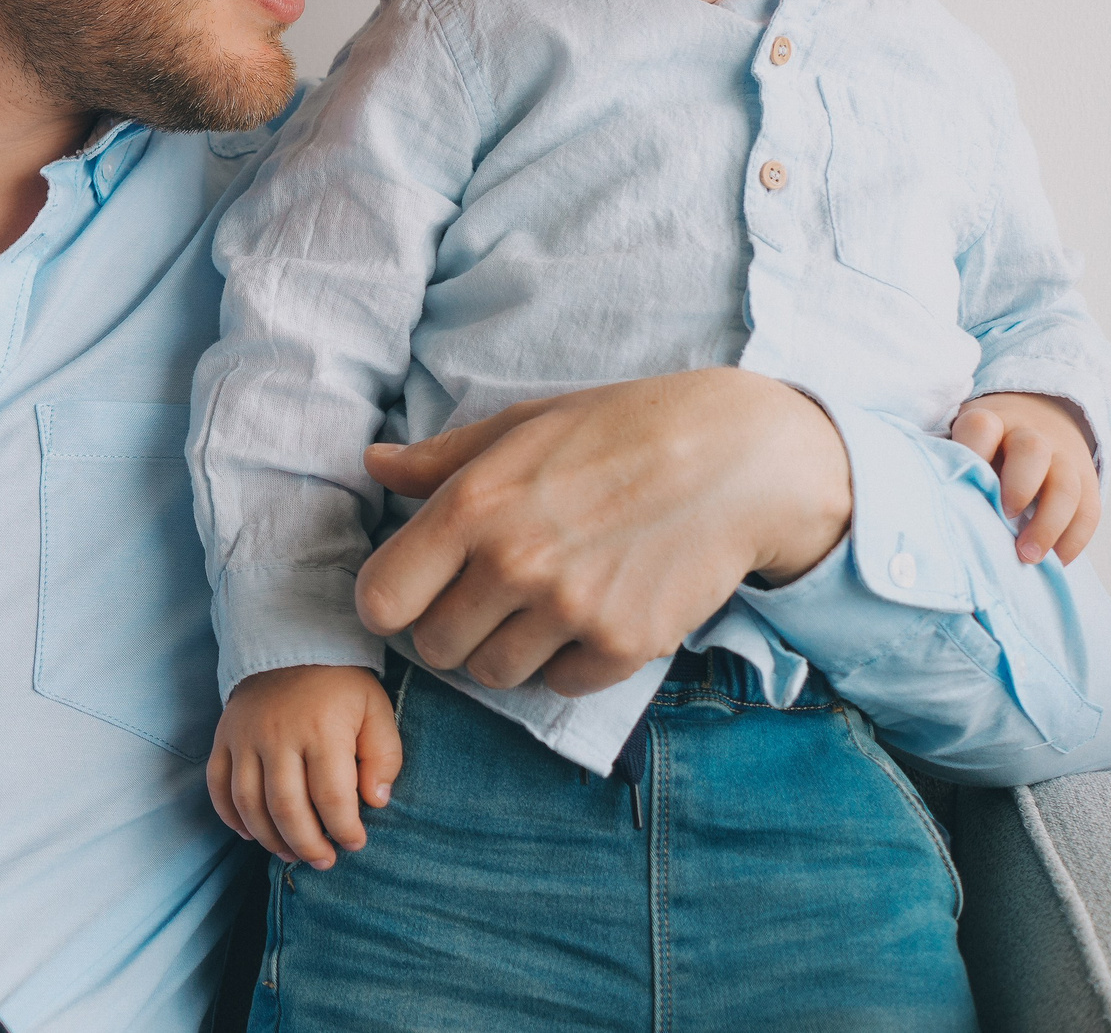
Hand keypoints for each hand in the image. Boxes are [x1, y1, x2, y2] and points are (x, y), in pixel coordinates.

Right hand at [207, 665, 402, 869]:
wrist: (290, 640)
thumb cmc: (341, 685)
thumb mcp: (376, 710)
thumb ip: (384, 757)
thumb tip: (375, 802)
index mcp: (322, 729)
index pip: (332, 797)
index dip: (345, 830)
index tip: (356, 843)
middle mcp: (278, 735)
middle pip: (287, 808)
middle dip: (308, 845)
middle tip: (325, 861)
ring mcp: (245, 736)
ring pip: (249, 804)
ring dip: (270, 838)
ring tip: (292, 854)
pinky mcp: (224, 737)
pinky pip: (218, 785)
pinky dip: (230, 816)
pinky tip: (252, 833)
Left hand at [356, 369, 852, 696]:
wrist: (736, 458)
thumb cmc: (619, 431)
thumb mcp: (522, 426)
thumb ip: (441, 459)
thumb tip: (373, 463)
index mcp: (472, 505)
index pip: (381, 600)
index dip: (389, 601)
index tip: (413, 591)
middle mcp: (513, 564)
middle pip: (433, 648)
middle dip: (448, 628)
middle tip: (484, 596)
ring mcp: (570, 610)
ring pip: (492, 675)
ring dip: (504, 650)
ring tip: (537, 605)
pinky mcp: (625, 645)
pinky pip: (560, 684)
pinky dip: (566, 662)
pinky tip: (588, 616)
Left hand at [952, 392, 1099, 564]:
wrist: (1038, 416)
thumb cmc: (984, 443)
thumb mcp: (963, 438)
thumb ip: (949, 463)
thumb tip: (925, 503)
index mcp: (990, 420)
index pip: (981, 427)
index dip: (973, 453)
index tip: (962, 483)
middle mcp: (1030, 434)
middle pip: (1032, 452)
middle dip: (1019, 488)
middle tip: (1004, 518)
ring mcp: (1063, 456)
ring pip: (1066, 486)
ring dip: (1049, 524)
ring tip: (1028, 556)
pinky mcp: (1087, 480)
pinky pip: (1089, 510)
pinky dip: (1074, 539)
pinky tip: (1056, 561)